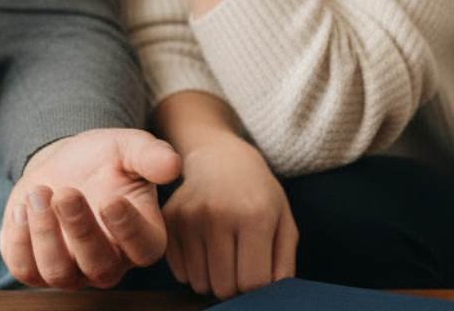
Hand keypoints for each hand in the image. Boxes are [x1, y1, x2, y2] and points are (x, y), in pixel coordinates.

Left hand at [0, 128, 180, 288]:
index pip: (143, 249)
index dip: (128, 230)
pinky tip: (21, 208)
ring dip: (45, 233)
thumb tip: (173, 163)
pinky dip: (19, 241)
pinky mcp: (35, 267)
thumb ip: (150, 154)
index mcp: (141, 236)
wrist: (63, 163)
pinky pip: (25, 269)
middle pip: (99, 266)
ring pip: (59, 273)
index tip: (110, 201)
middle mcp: (109, 262)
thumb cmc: (103, 159)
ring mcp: (71, 270)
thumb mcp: (127, 147)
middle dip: (79, 229)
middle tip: (66, 192)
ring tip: (39, 192)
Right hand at [164, 137, 296, 299]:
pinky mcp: (169, 217)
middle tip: (238, 260)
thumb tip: (270, 296)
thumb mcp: (284, 221)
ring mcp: (189, 214)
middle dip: (234, 283)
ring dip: (212, 277)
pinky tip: (202, 246)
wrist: (220, 157)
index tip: (258, 267)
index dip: (258, 283)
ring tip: (221, 251)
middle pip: (224, 288)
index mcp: (254, 214)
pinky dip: (192, 268)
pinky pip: (179, 271)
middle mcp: (218, 213)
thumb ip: (284, 263)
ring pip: (199, 283)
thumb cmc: (258, 194)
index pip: (253, 282)